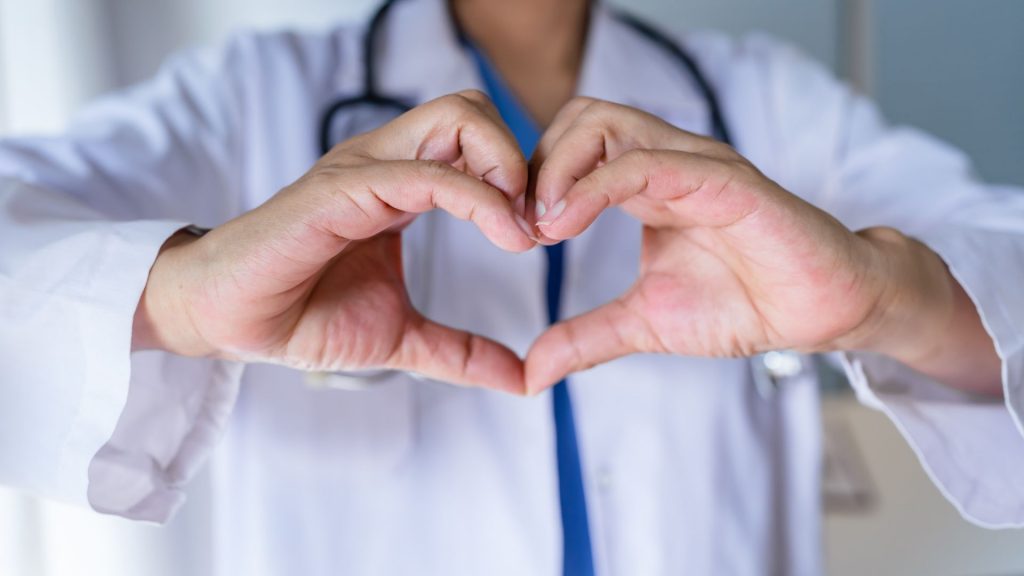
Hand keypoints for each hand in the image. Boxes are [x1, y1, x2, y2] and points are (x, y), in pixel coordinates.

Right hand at [134, 91, 534, 392]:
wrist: (229, 322)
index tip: (540, 235)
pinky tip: (504, 237)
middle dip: (520, 157)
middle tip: (536, 222)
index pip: (475, 139)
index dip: (521, 178)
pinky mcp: (341, 190)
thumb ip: (460, 352)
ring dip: (506, 167)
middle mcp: (385, 162)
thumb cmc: (303, 316)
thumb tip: (520, 379)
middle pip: (473, 108)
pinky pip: (424, 173)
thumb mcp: (401, 337)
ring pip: (457, 119)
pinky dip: (477, 199)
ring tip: (521, 231)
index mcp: (400, 182)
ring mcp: (363, 170)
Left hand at [524, 98, 980, 392]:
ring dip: (558, 168)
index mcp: (647, 182)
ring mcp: (696, 164)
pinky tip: (567, 223)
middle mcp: (668, 160)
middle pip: (580, 116)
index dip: (532, 181)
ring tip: (542, 226)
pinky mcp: (726, 181)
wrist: (823, 314)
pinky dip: (596, 186)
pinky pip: (650, 162)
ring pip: (606, 123)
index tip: (514, 234)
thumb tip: (531, 374)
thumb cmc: (743, 304)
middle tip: (522, 225)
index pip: (571, 145)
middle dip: (537, 164)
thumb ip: (586, 339)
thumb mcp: (644, 324)